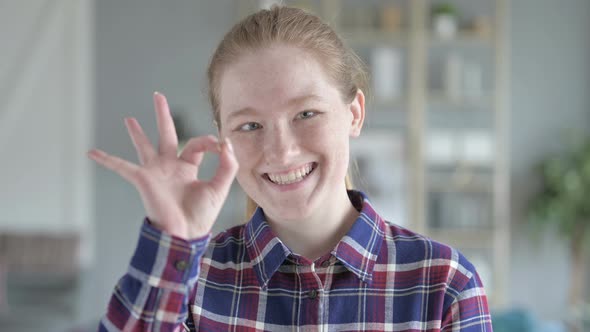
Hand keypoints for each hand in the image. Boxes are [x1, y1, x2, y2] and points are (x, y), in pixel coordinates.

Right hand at [88, 92, 237, 238]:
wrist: (185, 234)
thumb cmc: (201, 215)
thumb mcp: (220, 187)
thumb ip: (227, 165)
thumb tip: (226, 143)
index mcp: (188, 168)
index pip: (196, 145)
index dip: (209, 141)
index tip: (219, 144)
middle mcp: (170, 167)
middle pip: (166, 135)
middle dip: (162, 115)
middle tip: (158, 96)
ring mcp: (155, 172)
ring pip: (144, 146)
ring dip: (136, 132)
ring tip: (129, 118)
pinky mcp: (143, 178)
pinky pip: (121, 166)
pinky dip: (106, 159)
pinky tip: (91, 152)